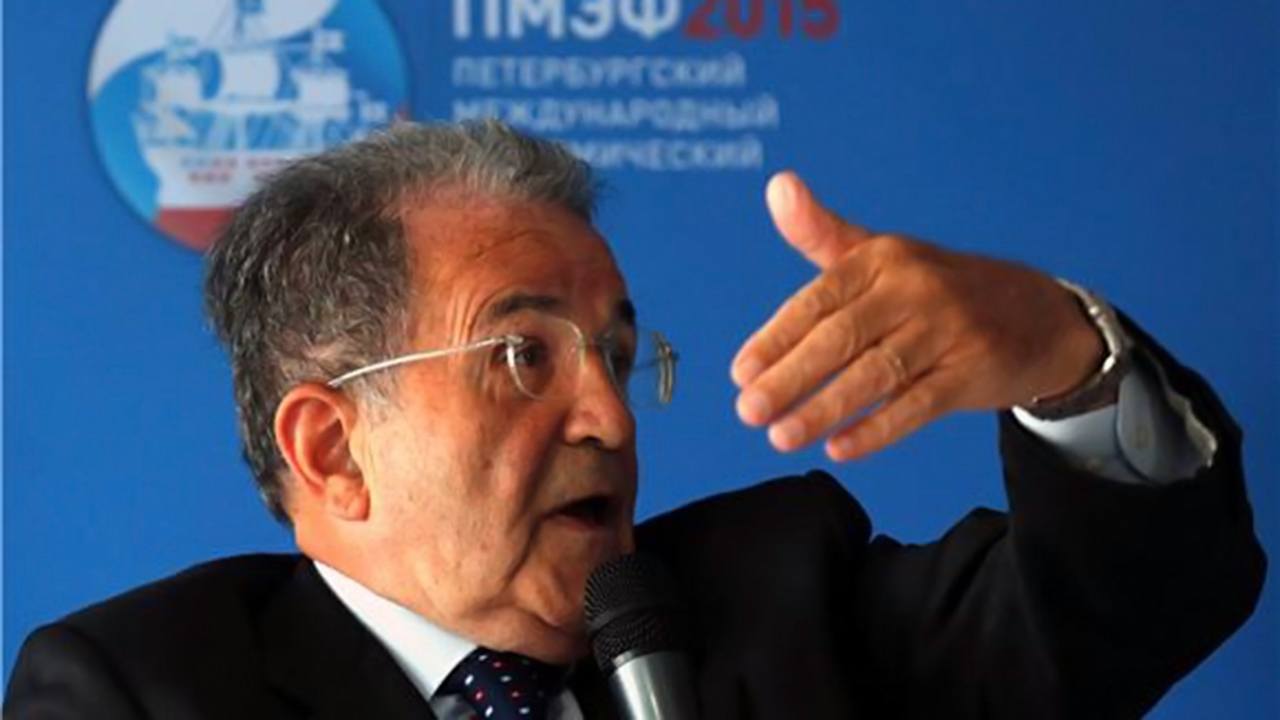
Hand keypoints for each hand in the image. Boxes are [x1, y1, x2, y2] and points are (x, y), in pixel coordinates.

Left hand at [731, 172, 1104, 460]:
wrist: (1036, 314)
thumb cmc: (935, 289)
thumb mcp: (881, 256)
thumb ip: (821, 233)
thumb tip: (777, 184)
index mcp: (882, 259)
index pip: (817, 300)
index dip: (775, 338)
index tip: (740, 373)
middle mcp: (913, 288)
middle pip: (841, 338)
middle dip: (789, 377)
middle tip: (748, 411)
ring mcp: (946, 330)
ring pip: (875, 374)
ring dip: (824, 409)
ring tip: (780, 437)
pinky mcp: (972, 370)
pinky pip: (917, 405)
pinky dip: (877, 429)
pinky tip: (840, 448)